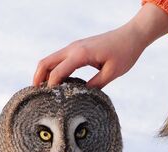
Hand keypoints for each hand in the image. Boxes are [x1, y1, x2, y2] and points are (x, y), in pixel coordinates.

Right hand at [33, 3, 167, 88]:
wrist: (132, 35)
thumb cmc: (124, 53)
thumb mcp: (112, 73)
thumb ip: (95, 85)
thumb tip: (81, 96)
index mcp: (81, 54)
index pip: (58, 72)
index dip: (50, 88)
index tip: (48, 101)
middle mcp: (73, 48)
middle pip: (46, 62)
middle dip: (38, 78)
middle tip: (35, 95)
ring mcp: (74, 47)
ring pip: (50, 60)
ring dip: (44, 74)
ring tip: (42, 92)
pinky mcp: (78, 49)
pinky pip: (59, 59)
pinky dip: (53, 70)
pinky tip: (56, 83)